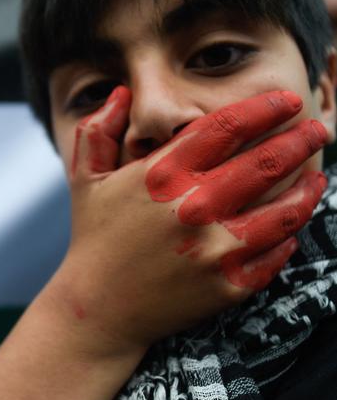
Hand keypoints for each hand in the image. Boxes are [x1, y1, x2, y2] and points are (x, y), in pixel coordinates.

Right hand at [52, 87, 327, 354]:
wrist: (98, 307)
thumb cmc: (94, 236)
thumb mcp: (86, 177)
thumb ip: (98, 129)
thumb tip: (123, 92)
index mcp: (162, 174)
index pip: (228, 126)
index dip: (265, 107)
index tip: (286, 99)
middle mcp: (195, 207)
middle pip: (268, 161)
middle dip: (301, 139)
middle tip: (316, 129)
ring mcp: (216, 249)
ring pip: (287, 209)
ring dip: (310, 187)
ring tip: (317, 176)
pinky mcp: (229, 284)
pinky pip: (278, 253)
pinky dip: (290, 234)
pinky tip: (291, 224)